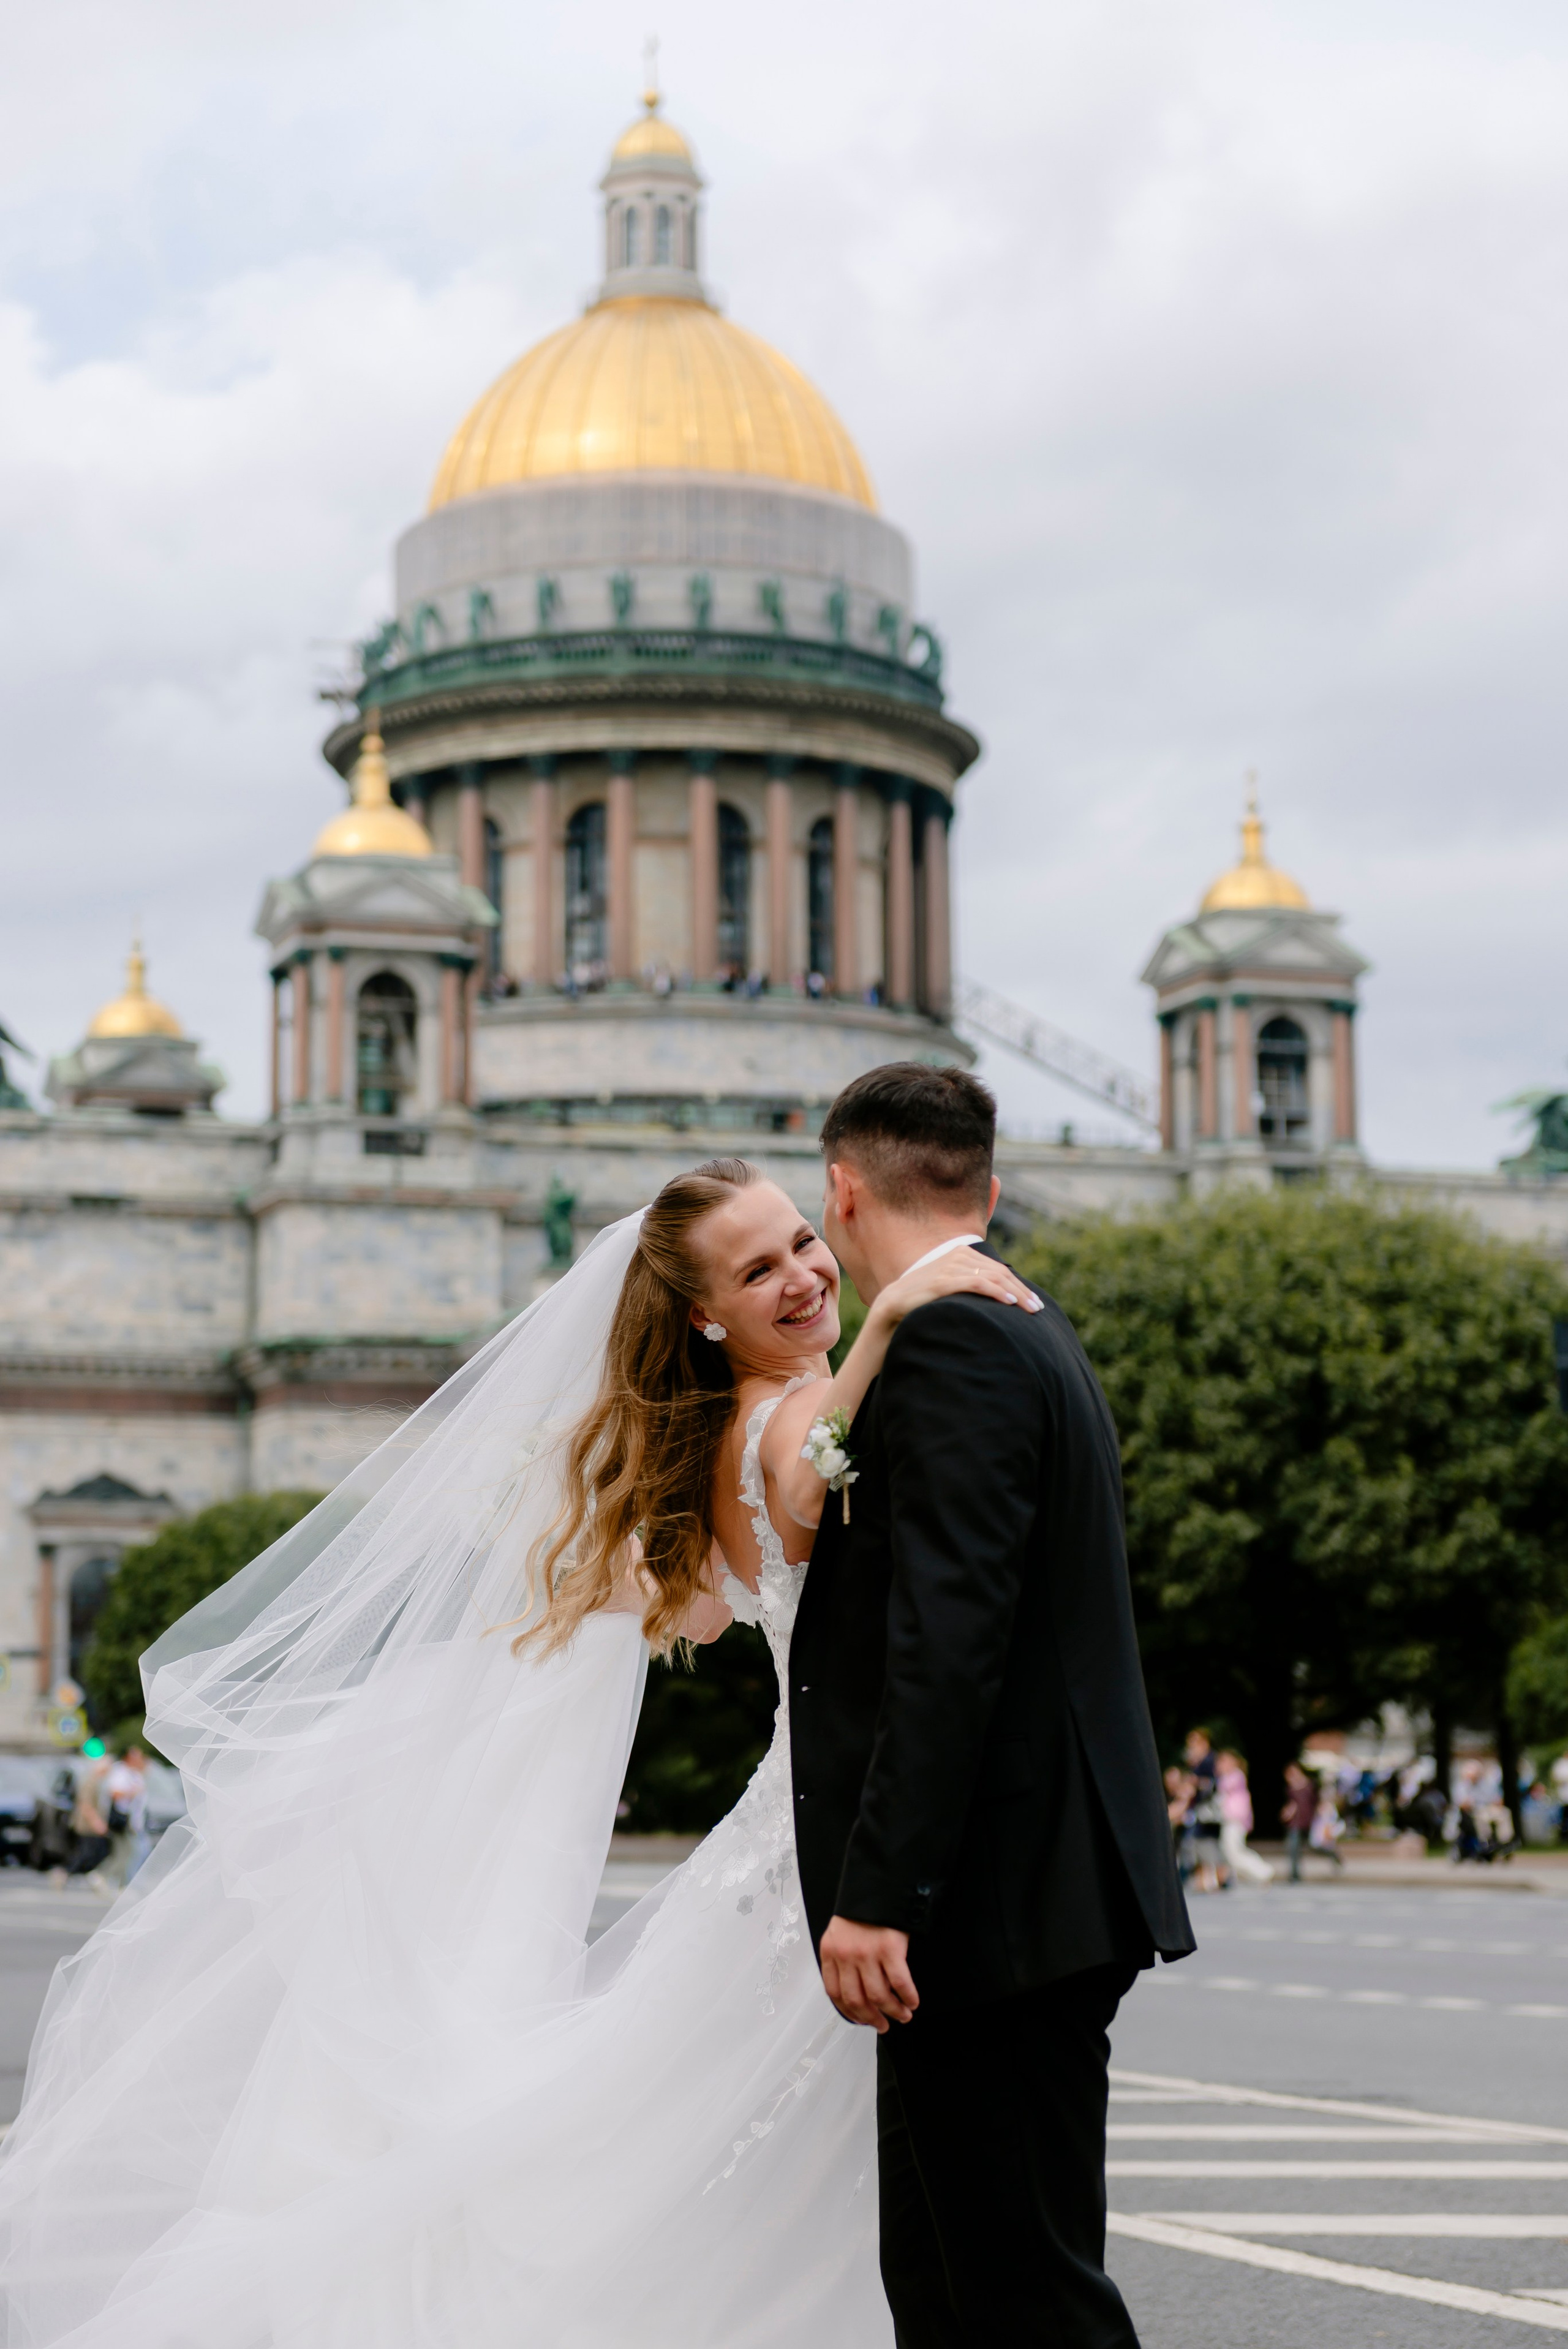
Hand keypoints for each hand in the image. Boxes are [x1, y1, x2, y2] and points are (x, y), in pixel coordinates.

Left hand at [818, 1916, 917, 2030]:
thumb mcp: (840, 1932)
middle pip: (857, 1999)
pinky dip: (908, 1997)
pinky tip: (912, 2001)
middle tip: (883, 2025)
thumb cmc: (862, 1910)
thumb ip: (841, 1958)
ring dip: (893, 2011)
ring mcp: (868, 1953)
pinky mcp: (890, 1948)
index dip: (849, 2012)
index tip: (861, 2020)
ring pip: (879, 1996)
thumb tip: (854, 1990)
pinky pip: (900, 1982)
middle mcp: (846, 1955)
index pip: (834, 1993)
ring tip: (903, 2015)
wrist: (879, 1884)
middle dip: (871, 2018)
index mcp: (831, 1951)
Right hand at [873, 1246, 1039, 1333]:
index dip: (1019, 1285)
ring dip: (1016, 1294)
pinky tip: (1009, 1302)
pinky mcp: (945, 1279)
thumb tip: (997, 1295)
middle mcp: (960, 1255)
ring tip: (1030, 1309)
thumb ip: (969, 1282)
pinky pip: (978, 1283)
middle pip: (1000, 1273)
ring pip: (994, 1278)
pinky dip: (997, 1292)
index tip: (1034, 1302)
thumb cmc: (924, 1298)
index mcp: (963, 1253)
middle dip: (1022, 1291)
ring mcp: (952, 1266)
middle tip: (1038, 1308)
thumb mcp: (950, 1285)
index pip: (999, 1270)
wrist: (895, 1303)